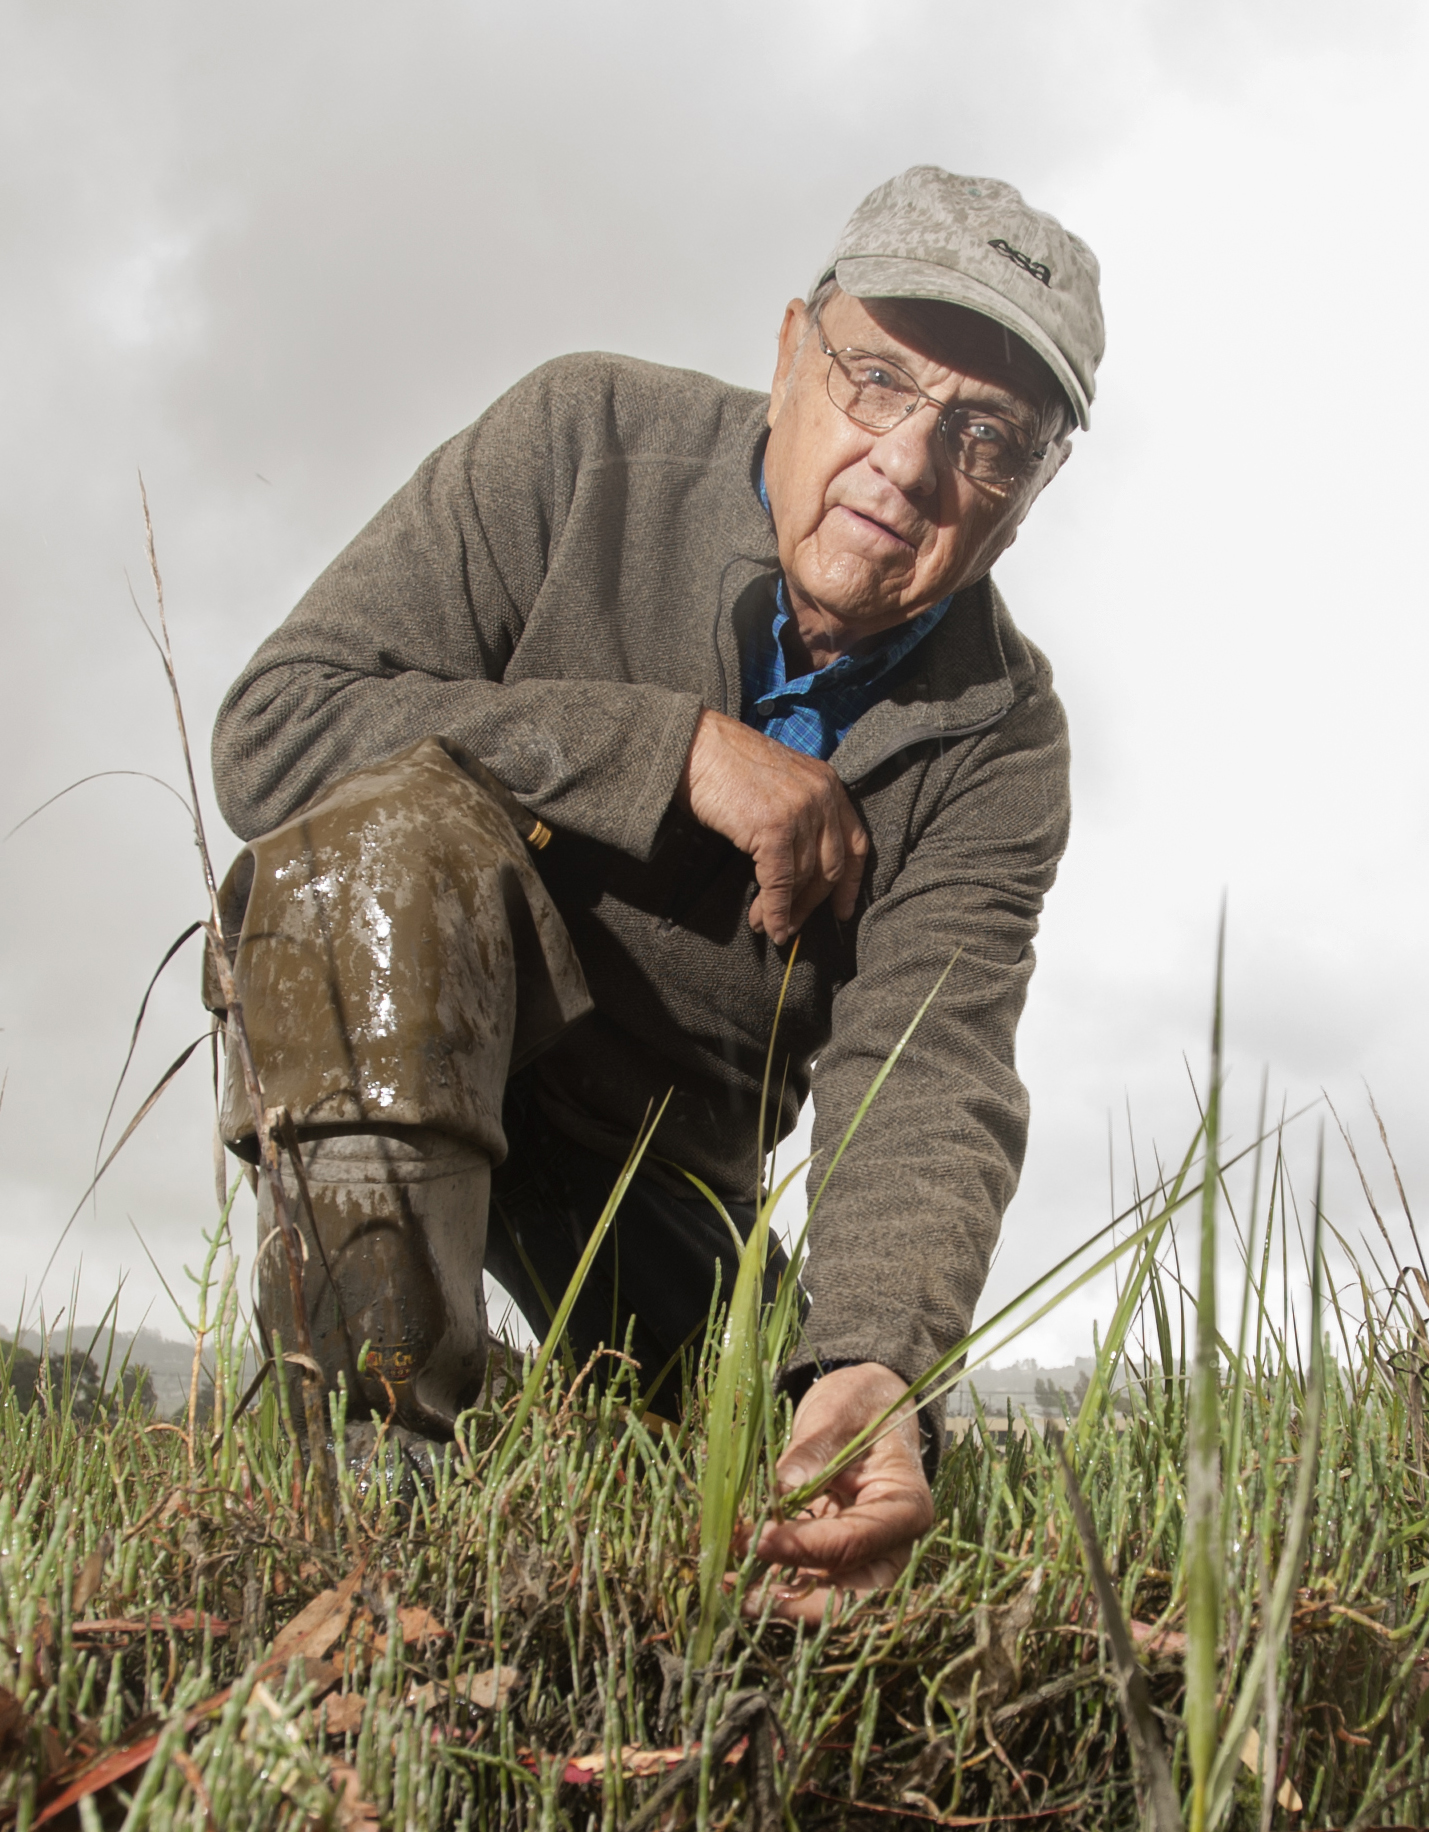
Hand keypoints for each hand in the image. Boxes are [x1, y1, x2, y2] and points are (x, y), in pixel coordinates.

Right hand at [678, 710, 867, 944]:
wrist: (696, 747)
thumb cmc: (726, 767)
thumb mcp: (778, 786)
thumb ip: (798, 818)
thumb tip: (796, 874)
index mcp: (828, 784)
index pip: (854, 843)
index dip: (849, 882)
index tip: (842, 910)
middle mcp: (822, 796)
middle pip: (830, 867)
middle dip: (812, 903)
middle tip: (794, 925)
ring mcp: (801, 811)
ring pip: (805, 878)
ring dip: (787, 911)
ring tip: (768, 927)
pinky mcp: (775, 827)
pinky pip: (780, 881)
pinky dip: (775, 909)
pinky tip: (766, 923)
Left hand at [737, 1362, 933, 1624]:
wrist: (867, 1407)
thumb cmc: (859, 1405)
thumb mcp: (836, 1416)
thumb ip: (809, 1457)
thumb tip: (774, 1495)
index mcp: (905, 1507)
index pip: (853, 1543)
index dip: (804, 1548)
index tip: (758, 1540)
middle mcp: (892, 1545)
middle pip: (852, 1597)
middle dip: (795, 1600)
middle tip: (742, 1588)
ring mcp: (866, 1558)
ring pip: (827, 1600)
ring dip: (778, 1599)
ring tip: (729, 1586)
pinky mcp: (837, 1559)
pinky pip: (810, 1582)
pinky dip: (774, 1583)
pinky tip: (737, 1577)